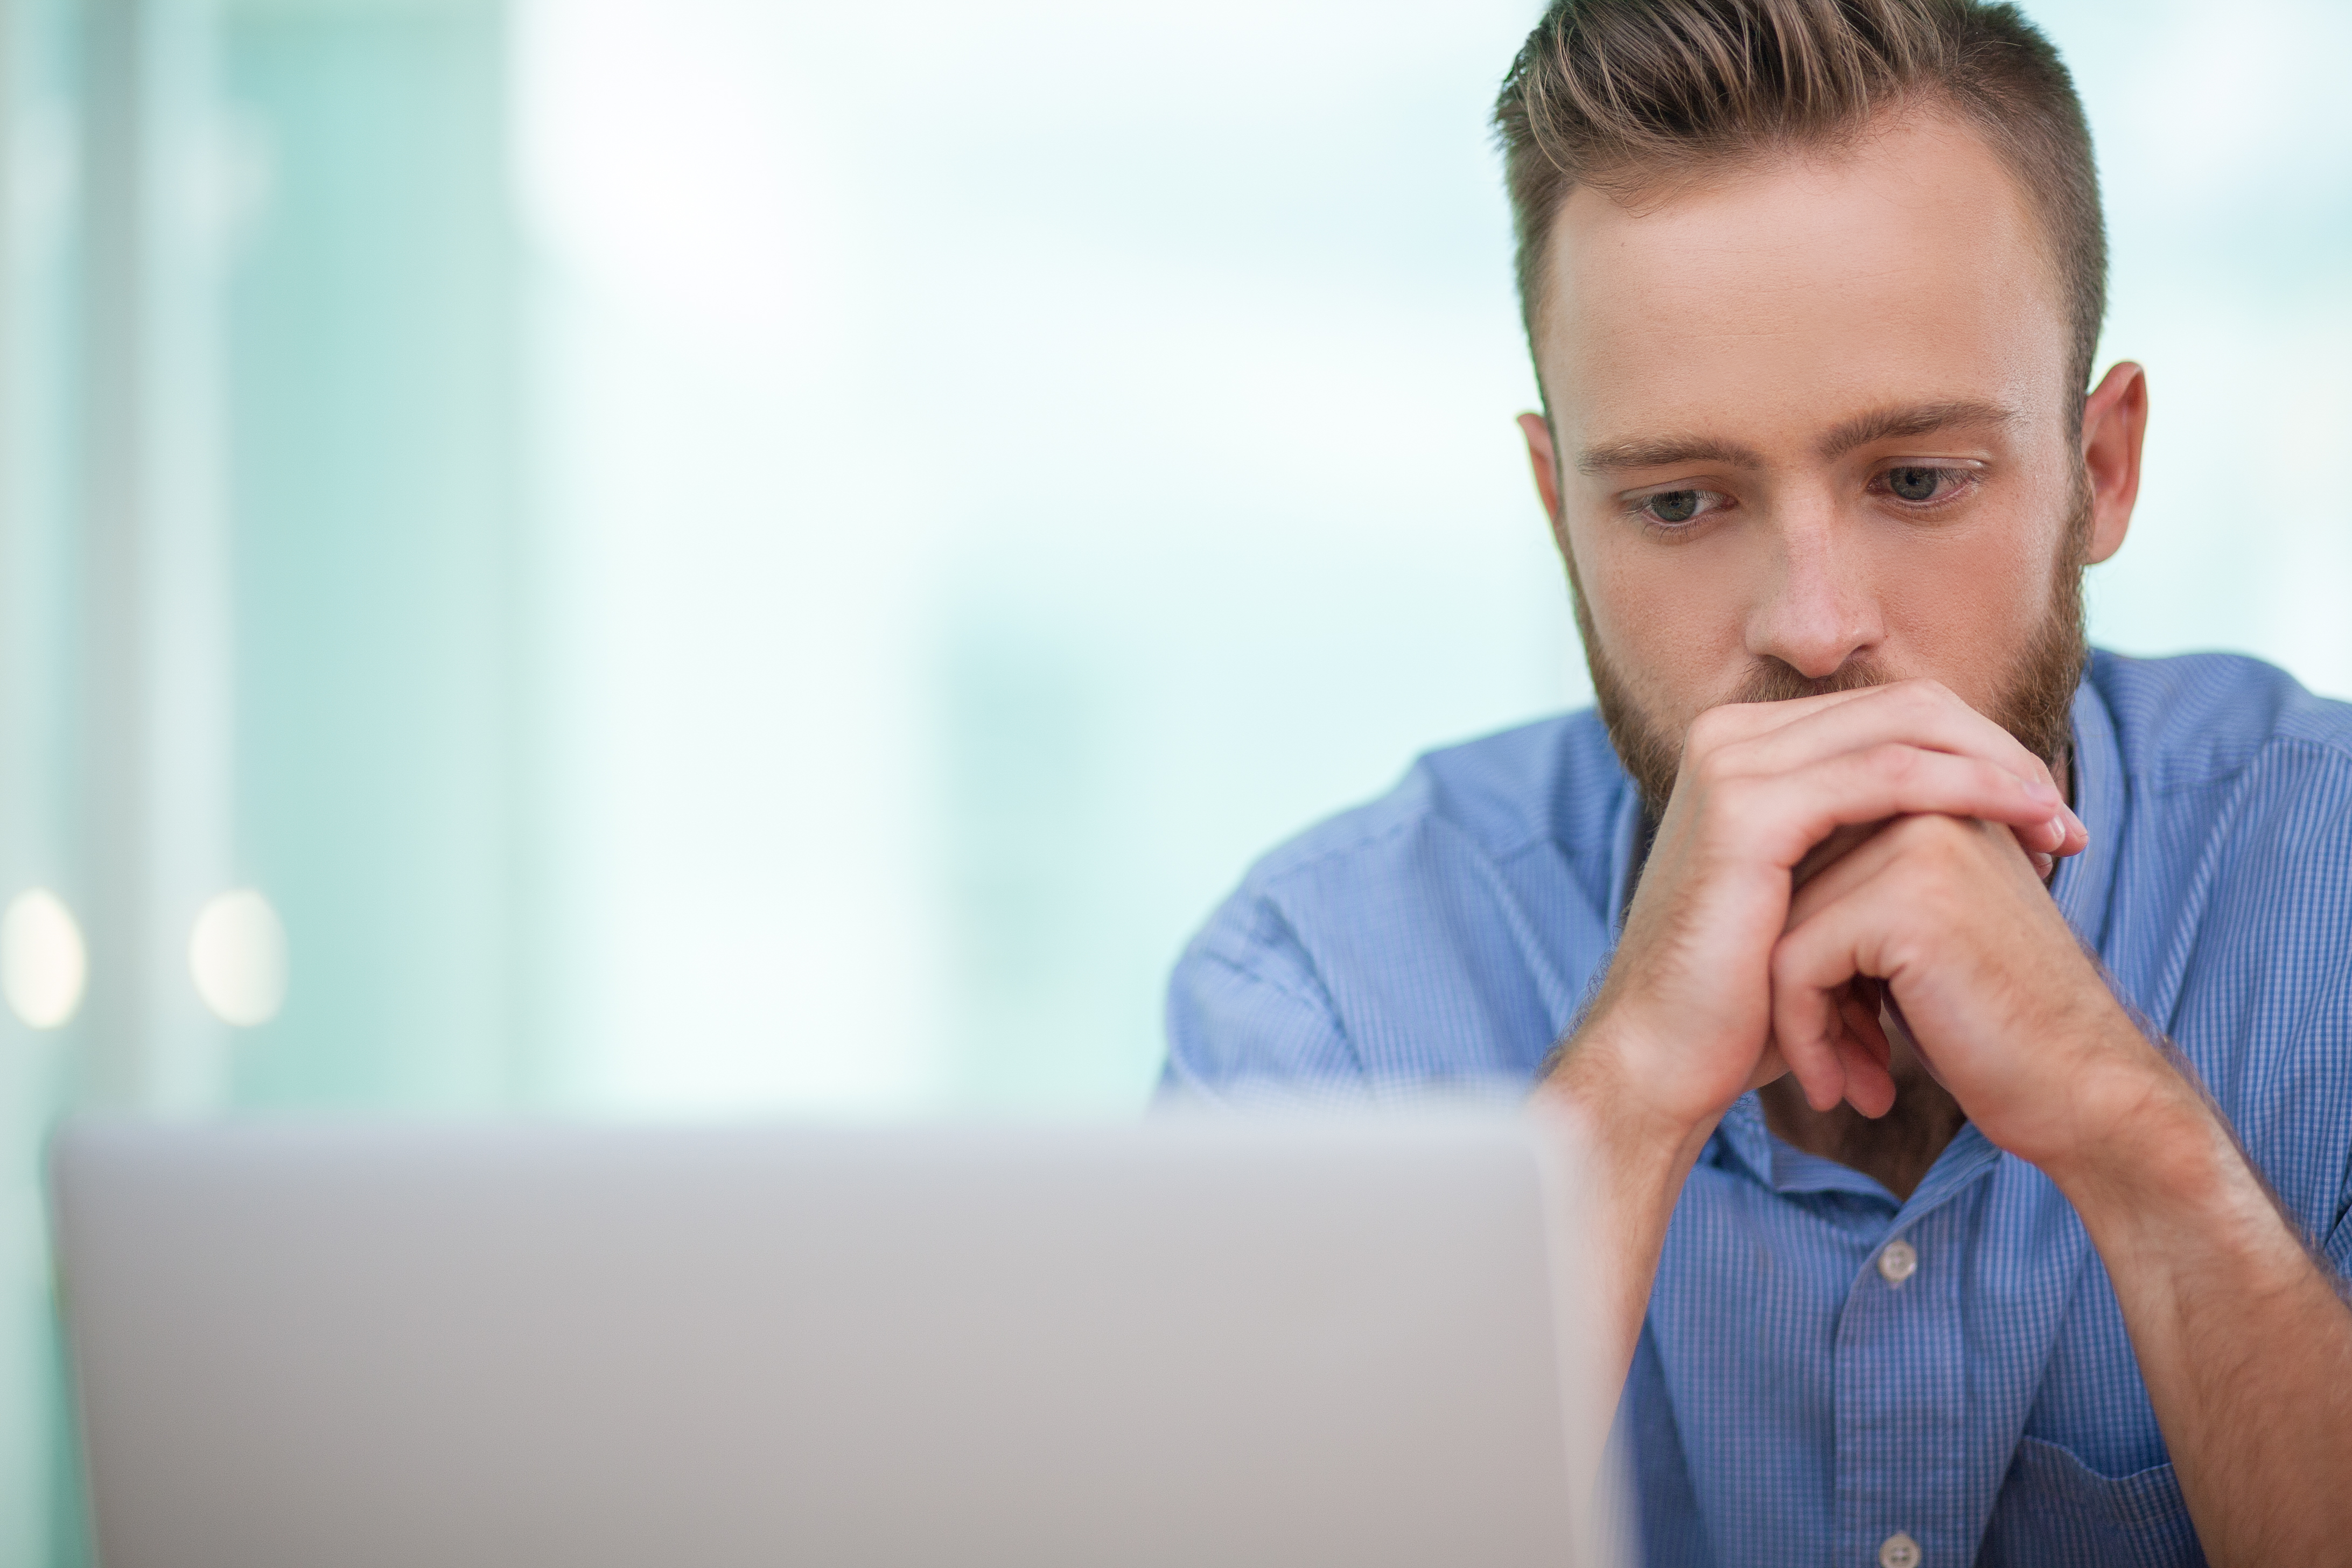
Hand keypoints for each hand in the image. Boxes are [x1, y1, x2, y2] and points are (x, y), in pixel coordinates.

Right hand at [1550, 679, 2086, 1144]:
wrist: (1661, 1061)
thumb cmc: (1740, 1000)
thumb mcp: (1812, 901)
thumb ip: (1861, 846)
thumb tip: (1961, 823)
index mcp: (1742, 746)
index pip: (1887, 712)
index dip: (1976, 751)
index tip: (2041, 816)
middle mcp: (1730, 736)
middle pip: (1904, 705)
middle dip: (2000, 752)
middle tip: (2065, 822)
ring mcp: (1732, 763)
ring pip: (1906, 726)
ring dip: (2000, 770)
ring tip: (2061, 830)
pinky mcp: (1748, 807)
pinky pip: (1888, 774)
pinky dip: (1969, 790)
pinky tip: (2022, 823)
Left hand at [1769, 809, 2158, 1169]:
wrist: (2089, 1098)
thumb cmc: (1995, 1031)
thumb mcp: (1915, 944)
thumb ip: (1855, 889)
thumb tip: (1762, 882)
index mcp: (1935, 803)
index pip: (1807, 861)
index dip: (1810, 953)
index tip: (1846, 1027)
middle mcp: (1928, 806)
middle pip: (1788, 891)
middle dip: (1802, 985)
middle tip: (1846, 1060)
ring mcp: (1918, 847)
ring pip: (1781, 930)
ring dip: (1801, 1021)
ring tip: (1850, 1079)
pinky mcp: (1906, 904)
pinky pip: (1792, 967)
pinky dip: (1804, 1039)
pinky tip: (1852, 1093)